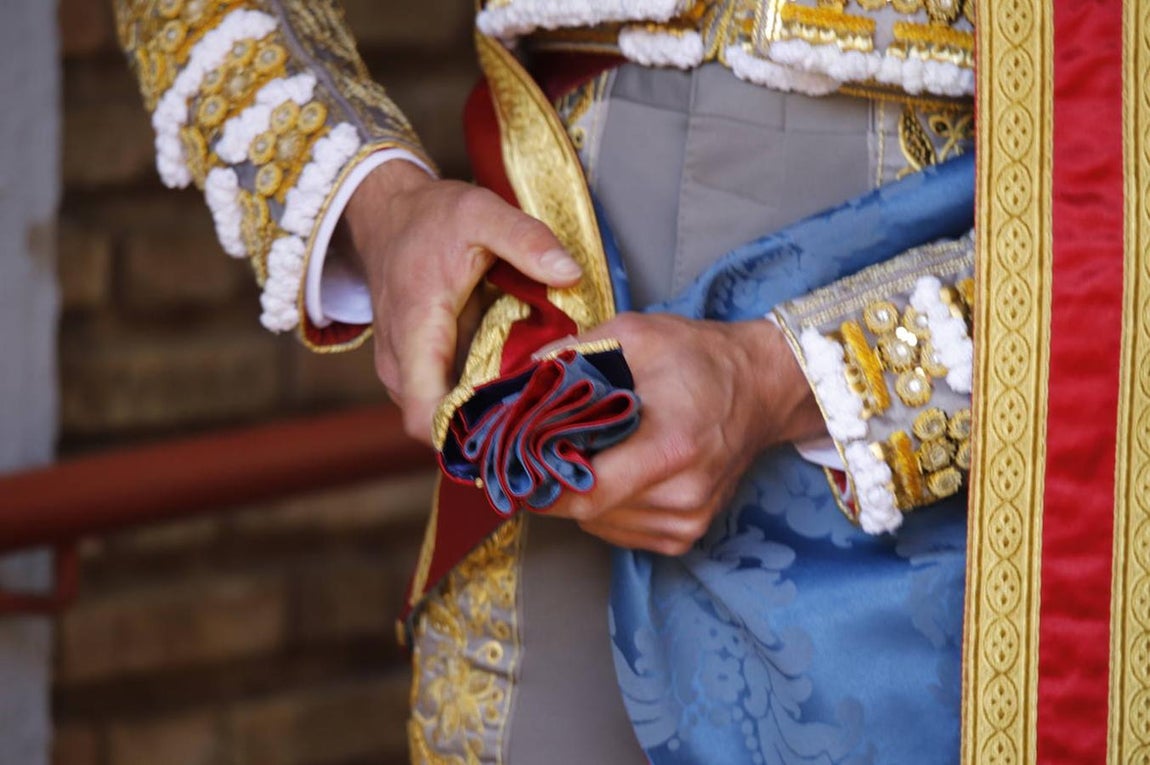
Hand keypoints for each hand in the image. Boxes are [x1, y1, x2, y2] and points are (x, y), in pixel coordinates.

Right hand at [343, 160, 581, 441]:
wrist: (388, 213)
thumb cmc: (431, 218)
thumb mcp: (482, 213)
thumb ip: (526, 240)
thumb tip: (569, 273)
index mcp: (415, 333)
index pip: (425, 418)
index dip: (469, 436)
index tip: (521, 427)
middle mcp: (399, 363)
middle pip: (442, 426)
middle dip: (491, 426)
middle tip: (546, 411)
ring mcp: (402, 370)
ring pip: (443, 416)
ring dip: (486, 412)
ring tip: (535, 397)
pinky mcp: (412, 369)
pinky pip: (444, 398)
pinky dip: (476, 397)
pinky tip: (513, 381)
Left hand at [545, 313, 825, 554]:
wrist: (762, 388)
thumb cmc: (699, 358)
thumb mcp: (635, 335)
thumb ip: (573, 355)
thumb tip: (520, 380)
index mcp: (671, 446)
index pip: (588, 492)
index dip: (543, 484)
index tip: (519, 462)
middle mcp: (683, 494)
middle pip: (588, 510)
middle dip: (558, 480)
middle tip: (545, 447)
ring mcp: (688, 519)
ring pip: (600, 524)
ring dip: (583, 494)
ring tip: (591, 452)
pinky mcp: (688, 533)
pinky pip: (622, 532)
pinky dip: (607, 507)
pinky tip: (617, 472)